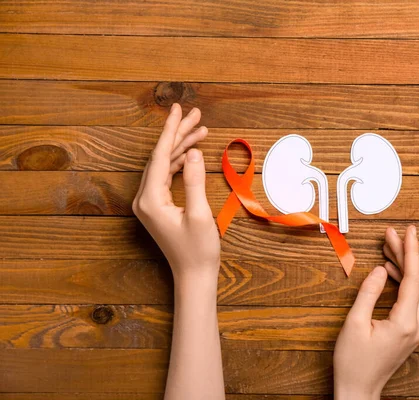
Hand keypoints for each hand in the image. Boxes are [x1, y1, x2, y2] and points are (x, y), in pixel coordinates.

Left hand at [133, 103, 219, 282]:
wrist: (193, 275)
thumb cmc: (198, 250)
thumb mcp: (199, 215)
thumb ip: (195, 181)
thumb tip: (194, 152)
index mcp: (150, 199)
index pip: (160, 156)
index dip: (171, 130)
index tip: (179, 109)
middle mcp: (145, 198)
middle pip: (161, 156)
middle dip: (178, 133)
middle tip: (195, 113)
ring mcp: (150, 202)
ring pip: (165, 164)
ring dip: (182, 146)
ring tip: (201, 129)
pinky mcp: (158, 206)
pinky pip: (167, 176)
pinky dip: (181, 162)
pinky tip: (193, 152)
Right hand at [333, 225, 418, 398]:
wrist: (359, 390)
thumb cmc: (353, 362)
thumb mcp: (354, 323)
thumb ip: (369, 292)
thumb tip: (381, 269)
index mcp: (405, 322)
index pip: (413, 278)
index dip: (411, 251)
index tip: (408, 231)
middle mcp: (416, 326)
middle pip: (417, 280)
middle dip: (405, 254)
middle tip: (391, 234)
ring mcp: (415, 330)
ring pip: (416, 289)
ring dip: (404, 266)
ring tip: (388, 248)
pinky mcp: (410, 332)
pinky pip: (413, 299)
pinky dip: (403, 281)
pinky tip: (390, 271)